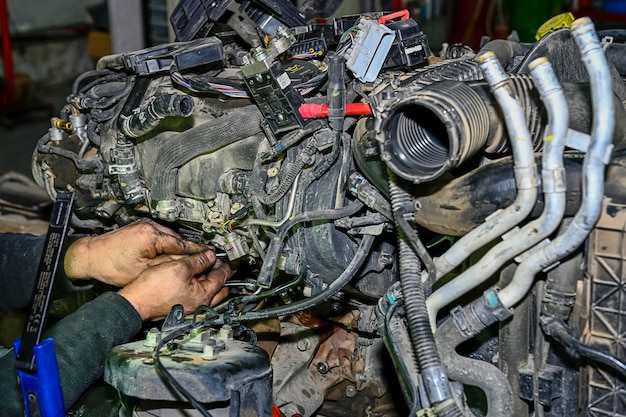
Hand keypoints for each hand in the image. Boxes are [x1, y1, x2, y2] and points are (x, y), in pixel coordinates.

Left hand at [64, 219, 208, 285]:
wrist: (89, 257)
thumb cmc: (112, 267)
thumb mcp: (144, 270)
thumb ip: (168, 264)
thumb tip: (189, 263)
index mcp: (151, 235)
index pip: (181, 243)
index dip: (197, 251)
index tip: (211, 255)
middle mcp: (150, 226)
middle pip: (178, 239)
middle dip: (191, 249)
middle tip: (206, 258)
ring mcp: (145, 225)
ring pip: (170, 237)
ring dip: (180, 247)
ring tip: (191, 257)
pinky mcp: (141, 227)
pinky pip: (161, 236)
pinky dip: (169, 244)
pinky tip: (172, 253)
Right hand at [118, 251, 232, 320]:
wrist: (135, 303)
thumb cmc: (153, 289)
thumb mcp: (179, 267)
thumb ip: (198, 260)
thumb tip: (210, 256)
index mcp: (203, 296)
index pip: (221, 277)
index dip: (224, 264)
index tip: (227, 258)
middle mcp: (199, 305)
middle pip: (218, 288)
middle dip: (219, 274)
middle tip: (217, 262)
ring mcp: (190, 307)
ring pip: (207, 292)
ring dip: (208, 279)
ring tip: (204, 266)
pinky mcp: (181, 306)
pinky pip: (196, 295)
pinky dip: (198, 284)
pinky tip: (190, 276)